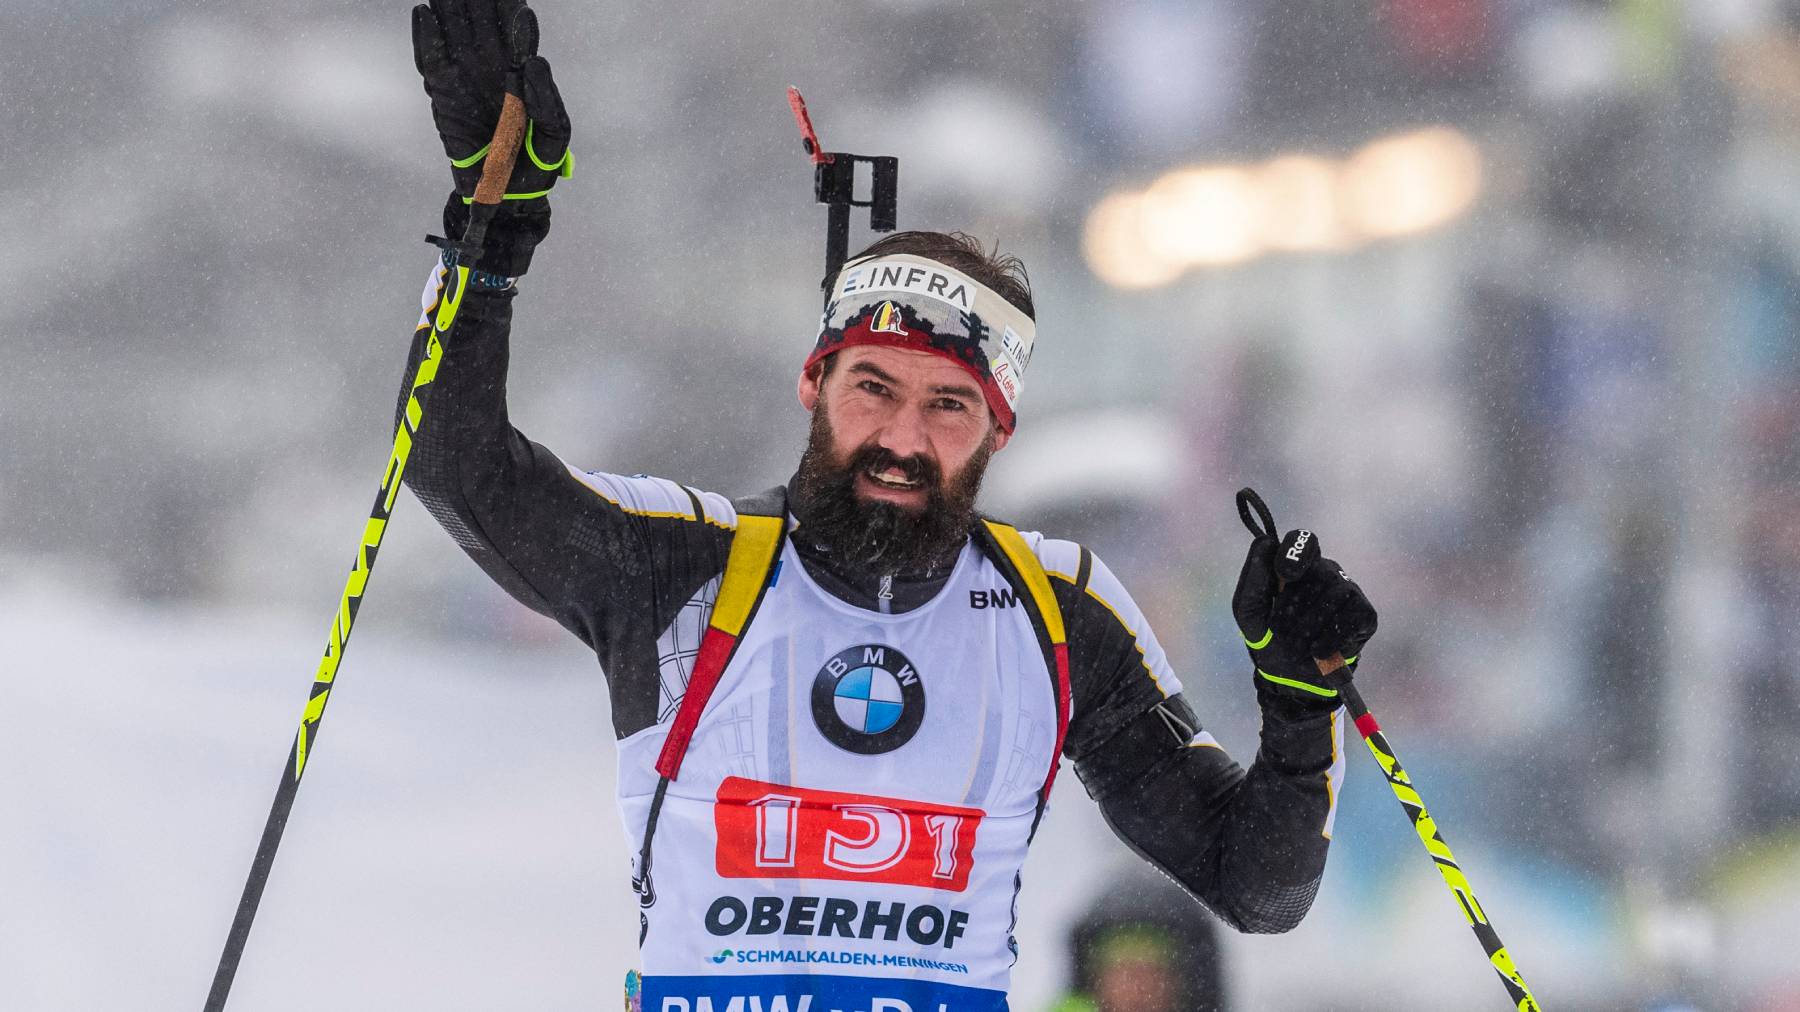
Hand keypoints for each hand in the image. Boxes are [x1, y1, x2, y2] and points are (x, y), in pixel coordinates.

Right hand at [412, 0, 571, 273]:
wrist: (506, 195)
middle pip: (481, 19)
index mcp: (522, 68)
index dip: (510, 7)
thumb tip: (534, 60)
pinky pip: (431, 56)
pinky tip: (424, 11)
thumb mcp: (555, 134)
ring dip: (450, 5)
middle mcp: (492, 64)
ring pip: (455, 29)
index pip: (515, 27)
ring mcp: (465, 74)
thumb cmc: (536, 162)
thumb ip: (548, 99)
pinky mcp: (442, 90)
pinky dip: (426, 34)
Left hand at [1231, 527, 1376, 705]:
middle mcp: (1327, 572)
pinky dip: (1330, 639)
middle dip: (1293, 607)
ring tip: (1299, 644)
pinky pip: (1351, 618)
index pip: (1303, 541)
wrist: (1290, 678)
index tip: (1284, 576)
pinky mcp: (1366, 615)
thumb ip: (1253, 577)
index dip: (1295, 554)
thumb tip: (1265, 541)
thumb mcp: (1249, 611)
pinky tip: (1318, 652)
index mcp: (1298, 566)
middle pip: (1316, 572)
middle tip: (1281, 630)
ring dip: (1309, 626)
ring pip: (1334, 595)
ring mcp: (1349, 592)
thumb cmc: (1269, 638)